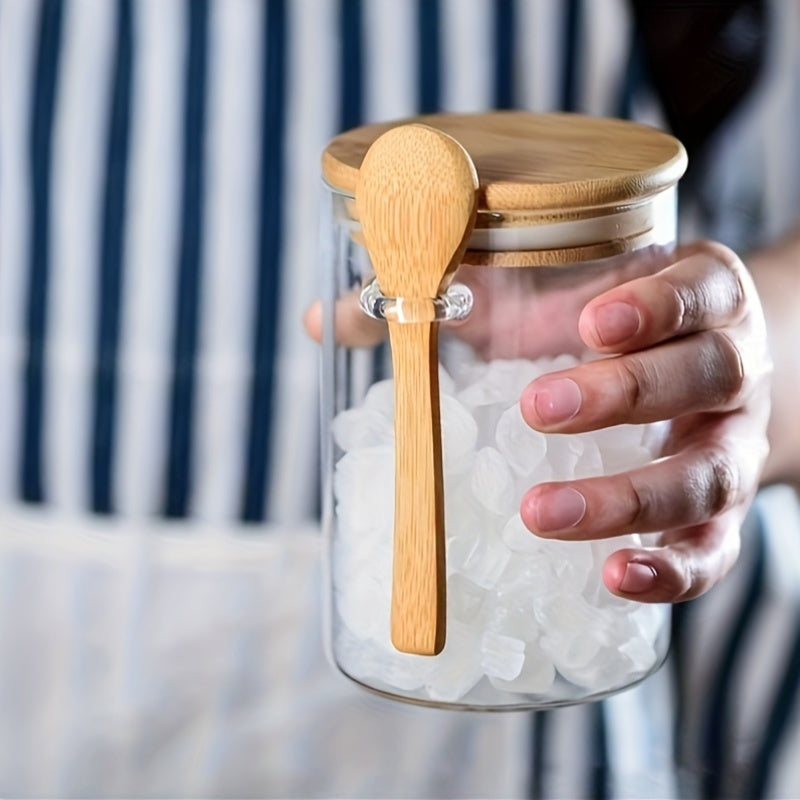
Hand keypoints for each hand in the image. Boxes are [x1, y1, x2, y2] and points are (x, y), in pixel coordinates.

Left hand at [518, 241, 771, 602]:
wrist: (681, 370)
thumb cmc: (604, 324)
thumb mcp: (563, 287)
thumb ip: (496, 282)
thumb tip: (396, 299)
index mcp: (705, 299)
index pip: (699, 291)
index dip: (656, 307)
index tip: (593, 323)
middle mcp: (735, 369)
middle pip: (707, 375)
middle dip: (624, 394)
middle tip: (538, 410)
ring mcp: (734, 447)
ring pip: (709, 473)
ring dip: (629, 498)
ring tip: (541, 513)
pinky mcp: (723, 513)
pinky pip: (714, 548)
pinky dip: (673, 570)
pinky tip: (616, 576)